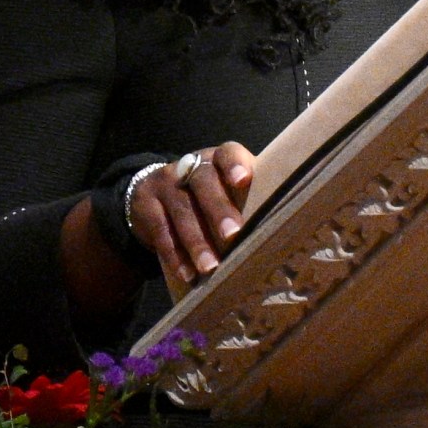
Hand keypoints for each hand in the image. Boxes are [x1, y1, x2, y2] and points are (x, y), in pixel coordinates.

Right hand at [128, 143, 254, 285]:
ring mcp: (165, 183)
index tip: (243, 181)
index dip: (234, 164)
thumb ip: (245, 198)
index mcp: (215, 159)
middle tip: (233, 235)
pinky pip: (161, 231)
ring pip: (182, 211)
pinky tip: (187, 274)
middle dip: (219, 210)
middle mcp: (189, 166)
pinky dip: (175, 255)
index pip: (227, 153)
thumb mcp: (221, 188)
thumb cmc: (204, 196)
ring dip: (197, 242)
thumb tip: (281, 228)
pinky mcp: (145, 204)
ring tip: (210, 267)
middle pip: (204, 183)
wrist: (151, 194)